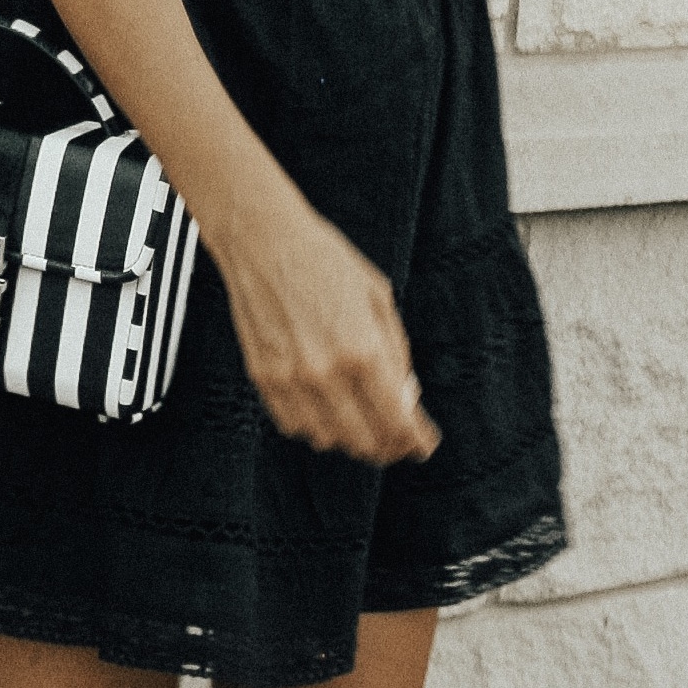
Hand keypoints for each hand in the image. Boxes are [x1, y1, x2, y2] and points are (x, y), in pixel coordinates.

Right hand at [212, 191, 439, 466]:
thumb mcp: (379, 298)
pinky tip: (328, 412)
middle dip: (389, 447)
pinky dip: (315, 427)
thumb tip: (406, 395)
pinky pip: (294, 425)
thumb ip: (396, 351)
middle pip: (365, 441)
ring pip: (329, 440)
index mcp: (363, 350)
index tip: (423, 444)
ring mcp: (291, 379)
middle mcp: (326, 372)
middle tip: (399, 440)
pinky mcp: (264, 378)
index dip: (416, 442)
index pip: (397, 422)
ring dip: (351, 439)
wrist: (264, 241)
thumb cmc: (324, 261)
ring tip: (364, 424)